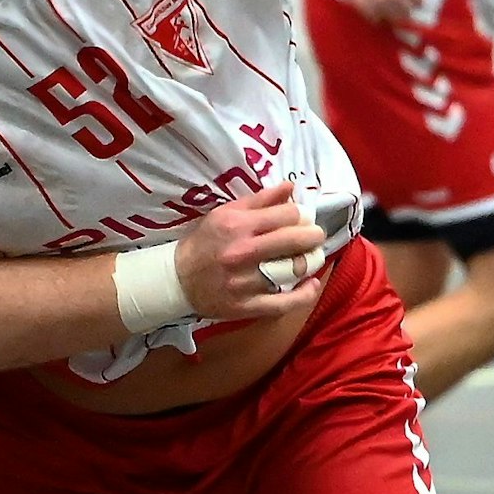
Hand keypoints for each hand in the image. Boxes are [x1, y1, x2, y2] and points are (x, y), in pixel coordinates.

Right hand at [172, 183, 327, 320]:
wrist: (177, 279)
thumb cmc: (204, 242)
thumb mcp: (225, 213)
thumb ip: (260, 200)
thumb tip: (290, 187)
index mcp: (237, 225)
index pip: (286, 215)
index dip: (302, 214)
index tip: (304, 218)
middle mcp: (242, 252)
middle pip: (294, 241)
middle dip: (313, 236)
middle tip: (316, 236)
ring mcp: (245, 282)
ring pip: (292, 271)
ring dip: (311, 262)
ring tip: (313, 257)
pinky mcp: (246, 306)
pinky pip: (284, 303)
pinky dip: (304, 295)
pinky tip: (311, 285)